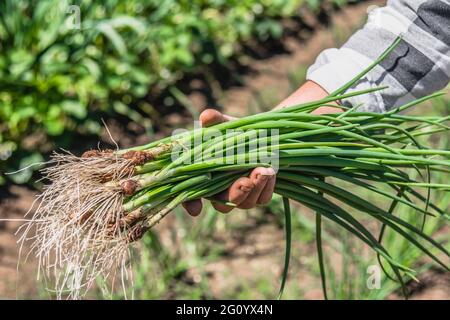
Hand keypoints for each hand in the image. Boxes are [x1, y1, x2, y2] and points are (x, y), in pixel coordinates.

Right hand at [183, 81, 339, 215]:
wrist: (266, 134)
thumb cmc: (238, 131)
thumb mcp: (227, 124)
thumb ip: (216, 121)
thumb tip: (207, 117)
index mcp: (205, 175)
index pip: (191, 195)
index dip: (189, 203)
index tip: (194, 208)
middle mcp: (221, 190)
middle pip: (222, 204)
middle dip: (234, 194)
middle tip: (245, 181)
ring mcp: (242, 194)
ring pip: (245, 203)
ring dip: (254, 189)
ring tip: (263, 170)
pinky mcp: (260, 195)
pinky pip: (262, 199)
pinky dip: (267, 187)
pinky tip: (271, 171)